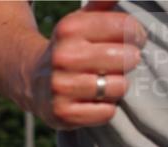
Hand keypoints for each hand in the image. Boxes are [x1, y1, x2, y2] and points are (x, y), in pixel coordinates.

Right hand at [28, 1, 145, 129]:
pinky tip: (92, 101)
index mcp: (70, 28)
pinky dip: (105, 109)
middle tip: (115, 65)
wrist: (31, 80)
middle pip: (127, 58)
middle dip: (127, 62)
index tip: (130, 40)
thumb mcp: (81, 21)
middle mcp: (63, 56)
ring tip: (102, 84)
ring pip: (119, 87)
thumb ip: (102, 4)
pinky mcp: (62, 114)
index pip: (127, 27)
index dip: (136, 35)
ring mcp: (60, 87)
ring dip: (116, 87)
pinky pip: (107, 112)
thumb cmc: (70, 49)